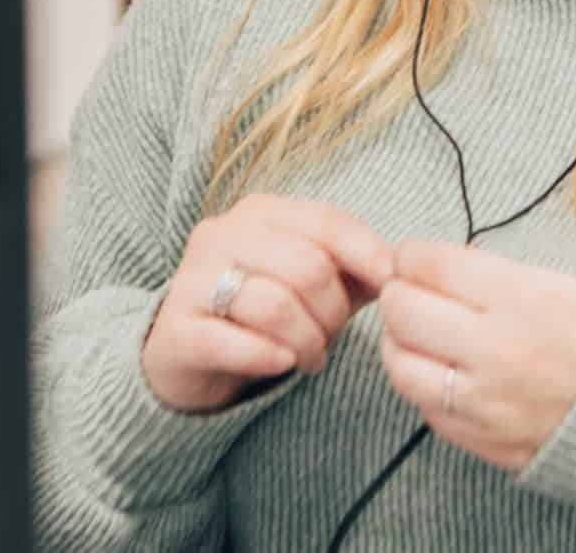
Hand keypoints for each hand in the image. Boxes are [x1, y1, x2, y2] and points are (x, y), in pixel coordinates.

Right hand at [140, 194, 395, 413]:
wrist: (185, 356)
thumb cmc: (260, 313)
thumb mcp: (309, 283)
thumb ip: (352, 269)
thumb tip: (400, 268)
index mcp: (259, 212)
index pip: (326, 221)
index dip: (367, 253)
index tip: (390, 285)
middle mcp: (221, 235)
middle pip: (306, 265)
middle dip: (333, 311)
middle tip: (333, 337)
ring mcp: (191, 281)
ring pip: (273, 304)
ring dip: (306, 340)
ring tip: (310, 358)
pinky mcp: (175, 329)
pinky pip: (230, 341)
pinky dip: (266, 356)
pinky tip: (281, 363)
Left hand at [374, 240, 575, 472]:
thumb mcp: (567, 285)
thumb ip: (497, 276)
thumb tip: (435, 268)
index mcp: (524, 298)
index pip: (430, 264)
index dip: (411, 254)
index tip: (413, 257)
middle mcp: (498, 350)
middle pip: (403, 310)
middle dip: (398, 293)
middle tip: (409, 291)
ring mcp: (486, 402)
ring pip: (401, 366)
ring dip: (400, 343)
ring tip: (416, 334)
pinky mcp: (484, 441)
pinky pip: (425, 409)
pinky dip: (423, 387)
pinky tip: (440, 373)